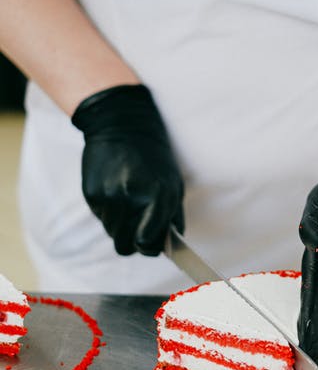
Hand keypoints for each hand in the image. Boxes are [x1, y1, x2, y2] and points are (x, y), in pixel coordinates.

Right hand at [72, 84, 183, 255]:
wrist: (121, 124)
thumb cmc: (154, 156)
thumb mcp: (173, 183)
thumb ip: (172, 217)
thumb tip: (168, 245)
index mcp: (158, 197)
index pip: (147, 243)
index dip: (148, 246)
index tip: (148, 240)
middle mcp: (132, 200)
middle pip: (125, 246)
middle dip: (132, 240)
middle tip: (136, 226)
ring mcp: (109, 197)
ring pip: (111, 232)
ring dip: (119, 224)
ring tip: (126, 201)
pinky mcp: (91, 193)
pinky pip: (100, 217)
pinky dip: (107, 211)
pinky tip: (114, 189)